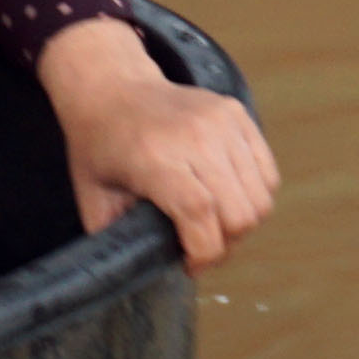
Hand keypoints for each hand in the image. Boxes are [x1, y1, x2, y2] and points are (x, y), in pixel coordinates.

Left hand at [39, 18, 276, 267]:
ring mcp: (221, 121)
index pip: (200, 215)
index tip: (191, 266)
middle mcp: (194, 136)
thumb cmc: (99, 144)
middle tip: (201, 248)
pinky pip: (266, 172)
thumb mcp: (92, 196)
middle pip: (239, 212)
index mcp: (154, 157)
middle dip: (224, 245)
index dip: (204, 253)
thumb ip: (115, 238)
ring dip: (241, 223)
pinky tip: (225, 200)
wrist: (111, 85)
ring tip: (213, 225)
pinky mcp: (237, 113)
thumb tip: (141, 273)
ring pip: (260, 197)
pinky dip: (253, 196)